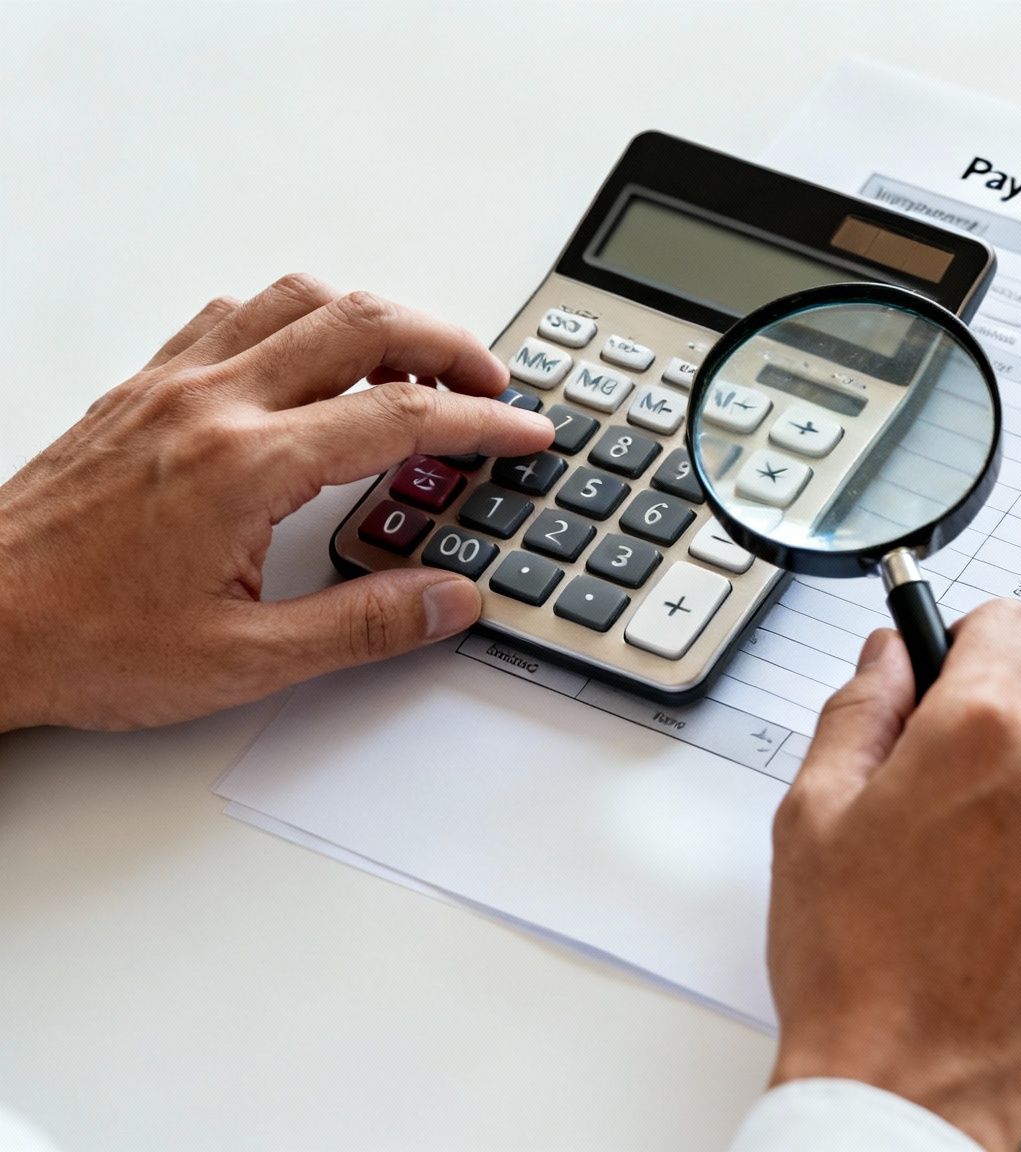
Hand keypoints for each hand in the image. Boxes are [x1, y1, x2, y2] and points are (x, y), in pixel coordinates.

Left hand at [0, 275, 554, 730]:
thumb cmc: (80, 641)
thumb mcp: (242, 662)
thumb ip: (363, 624)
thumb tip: (447, 599)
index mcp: (242, 467)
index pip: (399, 415)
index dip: (481, 419)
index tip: (524, 431)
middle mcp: (208, 405)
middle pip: (360, 323)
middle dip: (447, 342)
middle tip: (493, 380)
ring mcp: (168, 386)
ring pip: (296, 299)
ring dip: (373, 316)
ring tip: (418, 359)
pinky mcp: (138, 389)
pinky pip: (232, 315)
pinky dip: (296, 319)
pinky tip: (313, 356)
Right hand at [765, 600, 1020, 1151]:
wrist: (915, 1086)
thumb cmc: (856, 965)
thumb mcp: (815, 815)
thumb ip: (859, 709)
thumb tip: (892, 655)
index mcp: (982, 729)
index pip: (1011, 622)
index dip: (970, 645)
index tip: (952, 675)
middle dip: (999, 727)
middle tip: (942, 797)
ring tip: (973, 872)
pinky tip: (1012, 908)